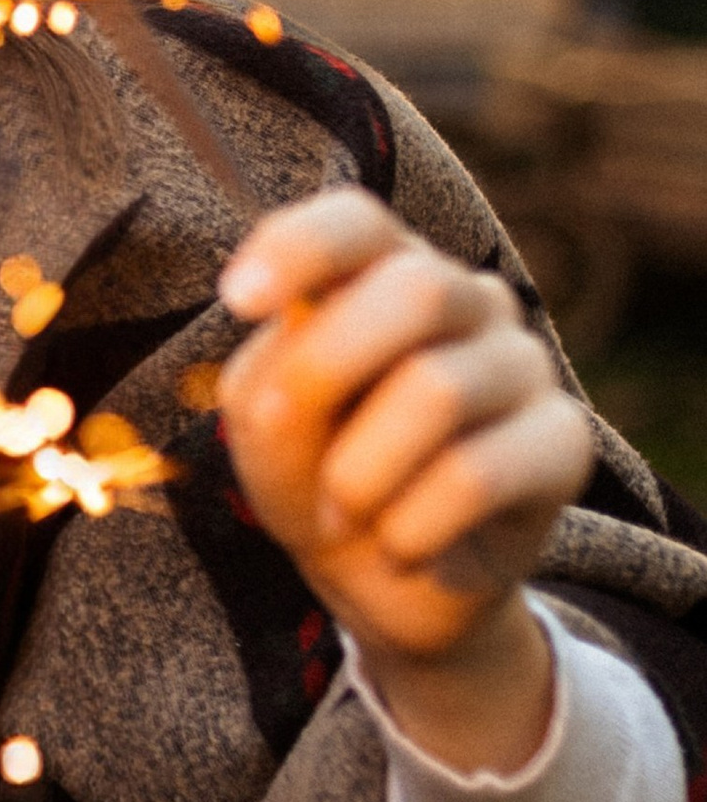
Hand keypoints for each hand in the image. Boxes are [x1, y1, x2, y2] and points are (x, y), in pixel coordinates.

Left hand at [219, 187, 591, 770]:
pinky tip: (400, 548)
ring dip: (359, 473)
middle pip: (418, 290)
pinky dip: (409, 528)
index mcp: (385, 271)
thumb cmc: (317, 470)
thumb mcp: (268, 426)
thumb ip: (276, 376)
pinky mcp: (564, 442)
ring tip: (341, 514)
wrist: (385, 579)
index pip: (359, 222)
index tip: (236, 301)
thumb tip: (304, 345)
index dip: (299, 248)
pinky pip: (477, 475)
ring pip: (440, 390)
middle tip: (287, 435)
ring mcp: (524, 365)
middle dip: (327, 369)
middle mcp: (468, 300)